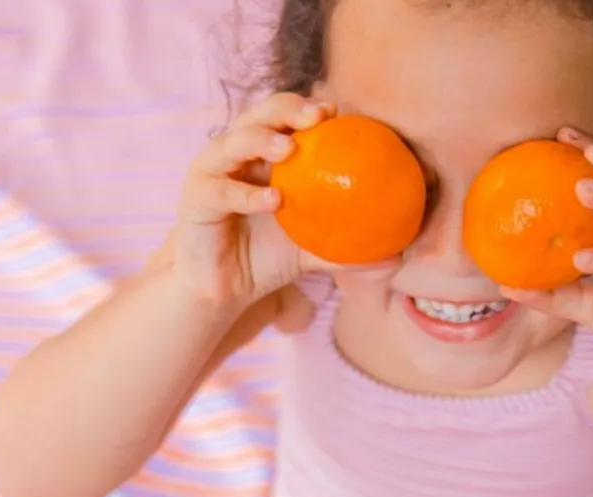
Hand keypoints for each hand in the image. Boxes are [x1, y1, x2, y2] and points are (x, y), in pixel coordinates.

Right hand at [175, 92, 382, 320]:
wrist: (226, 291)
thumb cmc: (266, 261)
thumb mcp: (313, 251)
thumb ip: (349, 249)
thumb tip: (397, 259)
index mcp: (264, 157)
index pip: (285, 120)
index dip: (309, 109)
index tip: (337, 113)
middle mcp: (237, 156)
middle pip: (260, 115)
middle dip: (287, 109)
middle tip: (316, 117)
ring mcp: (212, 172)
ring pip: (233, 141)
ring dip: (261, 138)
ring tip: (289, 147)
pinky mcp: (195, 198)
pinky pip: (221, 190)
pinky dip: (247, 194)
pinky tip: (273, 200)